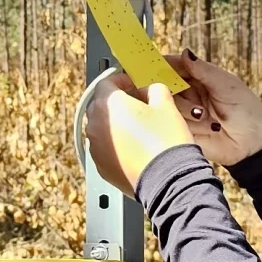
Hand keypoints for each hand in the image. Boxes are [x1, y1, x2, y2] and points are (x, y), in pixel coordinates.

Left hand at [86, 75, 194, 198]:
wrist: (167, 180)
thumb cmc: (166, 141)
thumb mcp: (166, 104)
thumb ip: (154, 88)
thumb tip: (148, 89)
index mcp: (108, 104)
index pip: (106, 83)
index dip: (122, 81)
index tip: (133, 84)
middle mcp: (94, 125)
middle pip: (101, 105)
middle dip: (118, 103)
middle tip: (138, 105)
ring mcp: (95, 148)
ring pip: (102, 128)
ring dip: (116, 125)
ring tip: (139, 130)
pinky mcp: (100, 166)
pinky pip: (105, 149)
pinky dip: (116, 145)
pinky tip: (135, 148)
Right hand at [167, 48, 261, 171]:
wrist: (253, 145)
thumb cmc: (246, 110)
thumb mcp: (227, 85)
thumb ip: (203, 70)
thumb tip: (185, 52)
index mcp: (198, 77)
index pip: (174, 66)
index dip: (161, 64)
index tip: (149, 65)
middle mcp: (188, 93)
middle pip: (163, 85)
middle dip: (167, 88)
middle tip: (179, 93)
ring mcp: (183, 113)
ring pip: (166, 105)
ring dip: (185, 109)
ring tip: (205, 116)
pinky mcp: (182, 131)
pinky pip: (171, 124)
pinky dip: (186, 124)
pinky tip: (205, 127)